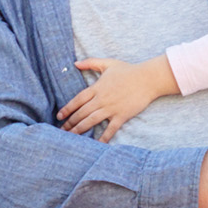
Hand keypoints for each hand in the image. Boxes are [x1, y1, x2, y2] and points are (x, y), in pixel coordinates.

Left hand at [57, 56, 171, 137]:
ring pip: (91, 121)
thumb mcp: (108, 63)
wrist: (148, 79)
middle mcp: (101, 99)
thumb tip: (75, 63)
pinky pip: (110, 129)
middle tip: (62, 130)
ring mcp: (111, 108)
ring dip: (80, 129)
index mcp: (97, 88)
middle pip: (81, 113)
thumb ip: (90, 63)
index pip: (77, 100)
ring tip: (71, 136)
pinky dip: (103, 138)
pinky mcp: (122, 115)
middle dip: (70, 122)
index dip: (67, 109)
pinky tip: (96, 144)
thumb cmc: (128, 71)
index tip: (59, 116)